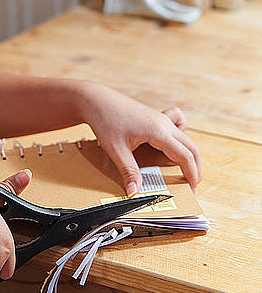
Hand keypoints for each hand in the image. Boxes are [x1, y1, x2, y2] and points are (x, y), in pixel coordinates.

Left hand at [79, 83, 200, 195]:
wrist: (97, 100)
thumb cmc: (106, 120)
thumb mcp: (116, 150)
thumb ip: (129, 172)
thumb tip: (134, 192)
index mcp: (158, 131)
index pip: (185, 156)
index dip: (191, 174)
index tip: (191, 190)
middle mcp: (164, 123)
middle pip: (191, 147)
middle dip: (195, 167)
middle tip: (191, 185)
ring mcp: (161, 118)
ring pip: (185, 137)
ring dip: (189, 153)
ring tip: (185, 169)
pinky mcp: (155, 117)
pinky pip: (176, 124)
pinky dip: (179, 136)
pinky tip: (169, 144)